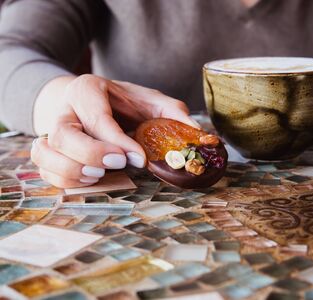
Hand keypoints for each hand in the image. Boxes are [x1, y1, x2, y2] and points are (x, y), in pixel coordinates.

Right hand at [31, 74, 198, 187]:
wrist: (86, 100)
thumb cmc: (122, 102)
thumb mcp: (150, 100)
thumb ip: (173, 115)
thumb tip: (200, 136)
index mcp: (88, 90)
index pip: (97, 117)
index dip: (118, 141)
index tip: (140, 159)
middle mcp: (64, 109)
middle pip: (63, 135)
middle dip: (91, 155)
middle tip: (119, 165)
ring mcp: (51, 130)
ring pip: (46, 153)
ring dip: (71, 171)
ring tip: (99, 176)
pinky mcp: (49, 150)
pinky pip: (45, 170)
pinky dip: (64, 180)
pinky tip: (90, 180)